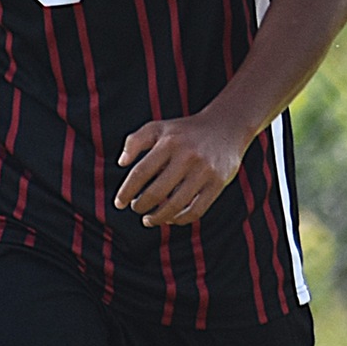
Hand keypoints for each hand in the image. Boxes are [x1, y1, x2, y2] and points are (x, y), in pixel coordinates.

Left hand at [114, 113, 244, 226]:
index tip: (119, 203)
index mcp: (169, 142)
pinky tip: (170, 219)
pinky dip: (181, 219)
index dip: (126, 191)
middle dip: (141, 206)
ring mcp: (204, 171)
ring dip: (158, 217)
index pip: (141, 173)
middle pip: (157, 192)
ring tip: (148, 219)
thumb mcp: (158, 127)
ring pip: (176, 205)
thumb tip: (121, 163)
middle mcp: (187, 156)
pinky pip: (197, 210)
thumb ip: (135, 141)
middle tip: (136, 209)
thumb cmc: (185, 131)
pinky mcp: (218, 183)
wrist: (227, 126)